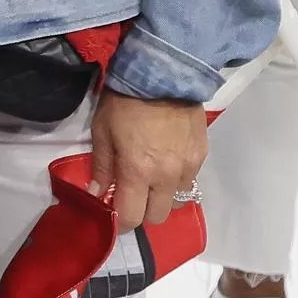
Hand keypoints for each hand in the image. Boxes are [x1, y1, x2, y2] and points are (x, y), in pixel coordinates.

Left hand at [88, 87, 207, 230]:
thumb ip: (101, 166)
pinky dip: (176, 179)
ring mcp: (188, 166)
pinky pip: (189, 180)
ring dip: (161, 196)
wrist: (163, 75)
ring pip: (176, 200)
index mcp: (138, 172)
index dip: (121, 222)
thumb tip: (95, 193)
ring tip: (150, 179)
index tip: (114, 217)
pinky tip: (166, 162)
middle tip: (132, 197)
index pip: (133, 217)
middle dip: (142, 212)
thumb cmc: (124, 103)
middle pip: (157, 217)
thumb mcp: (102, 132)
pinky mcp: (202, 155)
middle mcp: (167, 176)